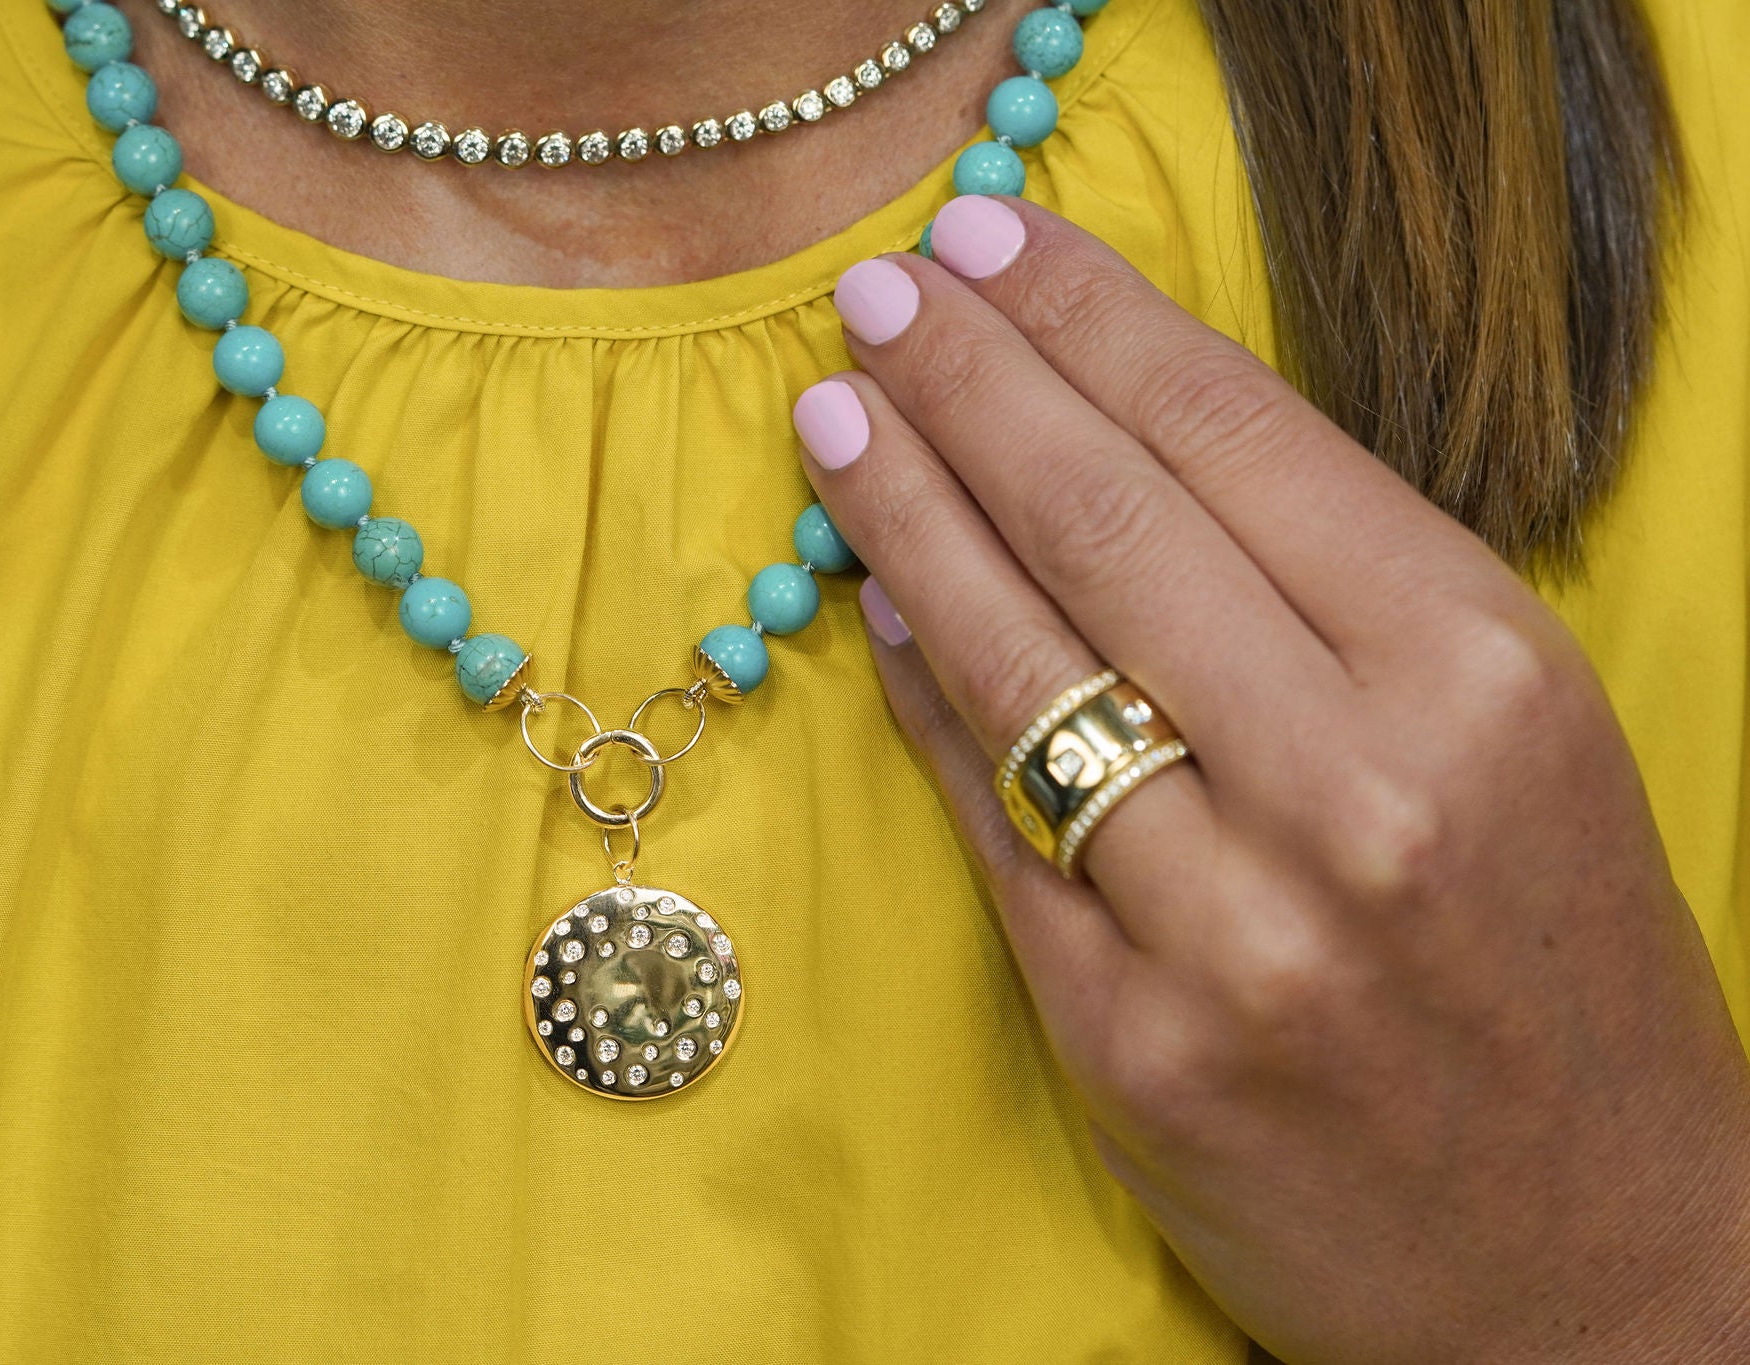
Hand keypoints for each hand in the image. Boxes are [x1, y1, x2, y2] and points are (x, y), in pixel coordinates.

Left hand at [794, 195, 1749, 1363]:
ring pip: (1020, 669)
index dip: (1087, 319)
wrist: (1600, 1263)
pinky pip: (994, 826)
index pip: (1233, 435)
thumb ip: (1328, 590)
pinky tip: (873, 605)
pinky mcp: (1130, 1044)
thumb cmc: (1559, 969)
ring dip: (904, 522)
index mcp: (1478, 676)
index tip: (989, 242)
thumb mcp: (1513, 732)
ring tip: (837, 422)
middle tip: (878, 296)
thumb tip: (1106, 445)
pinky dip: (923, 699)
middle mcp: (1358, 793)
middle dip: (968, 384)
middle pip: (1103, 524)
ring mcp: (1231, 931)